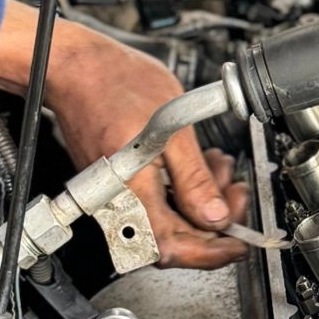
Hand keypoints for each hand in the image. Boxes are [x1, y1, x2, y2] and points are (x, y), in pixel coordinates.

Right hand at [43, 26, 245, 268]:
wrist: (79, 67)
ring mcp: (114, 194)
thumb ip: (194, 178)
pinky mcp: (116, 184)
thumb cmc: (116, 84)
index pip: (171, 247)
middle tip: (236, 195)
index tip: (239, 244)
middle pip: (171, 238)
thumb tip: (216, 216)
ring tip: (219, 170)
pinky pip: (152, 202)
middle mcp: (116, 201)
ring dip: (198, 201)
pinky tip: (197, 168)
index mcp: (129, 192)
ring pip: (165, 219)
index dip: (210, 252)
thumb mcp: (174, 128)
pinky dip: (180, 190)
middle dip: (211, 218)